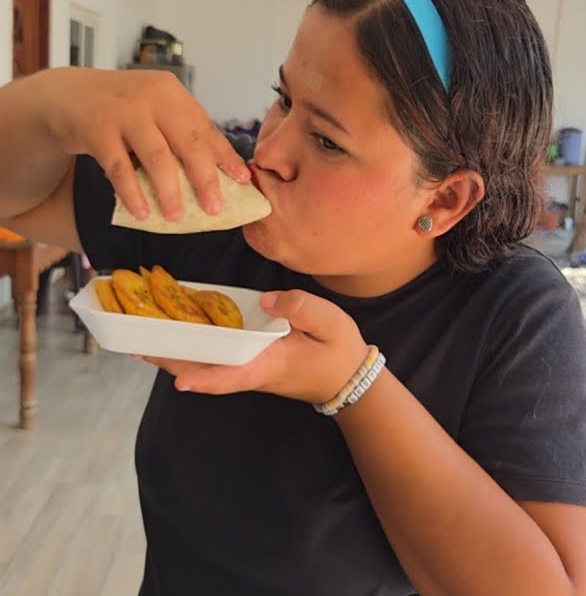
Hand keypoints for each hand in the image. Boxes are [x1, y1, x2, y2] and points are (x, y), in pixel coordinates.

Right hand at [31, 67, 249, 221]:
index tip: (244, 182)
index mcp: (173, 93)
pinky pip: (119, 168)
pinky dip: (133, 193)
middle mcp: (152, 97)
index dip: (226, 158)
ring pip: (157, 157)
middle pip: (189, 143)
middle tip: (214, 209)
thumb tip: (222, 172)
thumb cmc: (123, 109)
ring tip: (176, 216)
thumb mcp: (155, 110)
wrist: (67, 95)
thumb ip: (181, 132)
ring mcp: (123, 111)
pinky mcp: (96, 128)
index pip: (206, 130)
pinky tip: (142, 212)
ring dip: (169, 191)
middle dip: (205, 180)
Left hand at [138, 290, 368, 403]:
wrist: (348, 380)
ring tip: (143, 342)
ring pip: (207, 367)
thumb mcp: (332, 323)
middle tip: (139, 348)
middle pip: (208, 372)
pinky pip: (215, 360)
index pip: (237, 375)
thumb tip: (268, 300)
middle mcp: (254, 371)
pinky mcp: (250, 365)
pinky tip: (175, 337)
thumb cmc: (340, 352)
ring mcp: (250, 370)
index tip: (182, 384)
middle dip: (173, 362)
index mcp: (273, 363)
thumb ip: (302, 308)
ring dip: (176, 357)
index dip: (209, 379)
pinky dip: (193, 350)